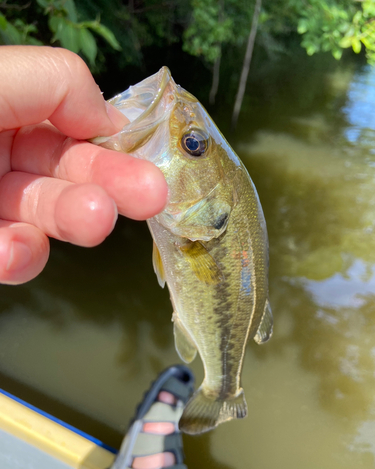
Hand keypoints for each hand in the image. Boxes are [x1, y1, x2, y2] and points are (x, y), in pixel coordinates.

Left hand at [0, 46, 167, 284]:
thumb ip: (56, 82)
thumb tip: (109, 118)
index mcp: (9, 109)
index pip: (72, 129)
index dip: (112, 143)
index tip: (150, 159)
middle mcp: (0, 157)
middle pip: (68, 173)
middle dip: (111, 183)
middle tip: (152, 196)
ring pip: (44, 217)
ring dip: (75, 219)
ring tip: (96, 219)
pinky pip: (12, 258)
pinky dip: (21, 259)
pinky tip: (17, 251)